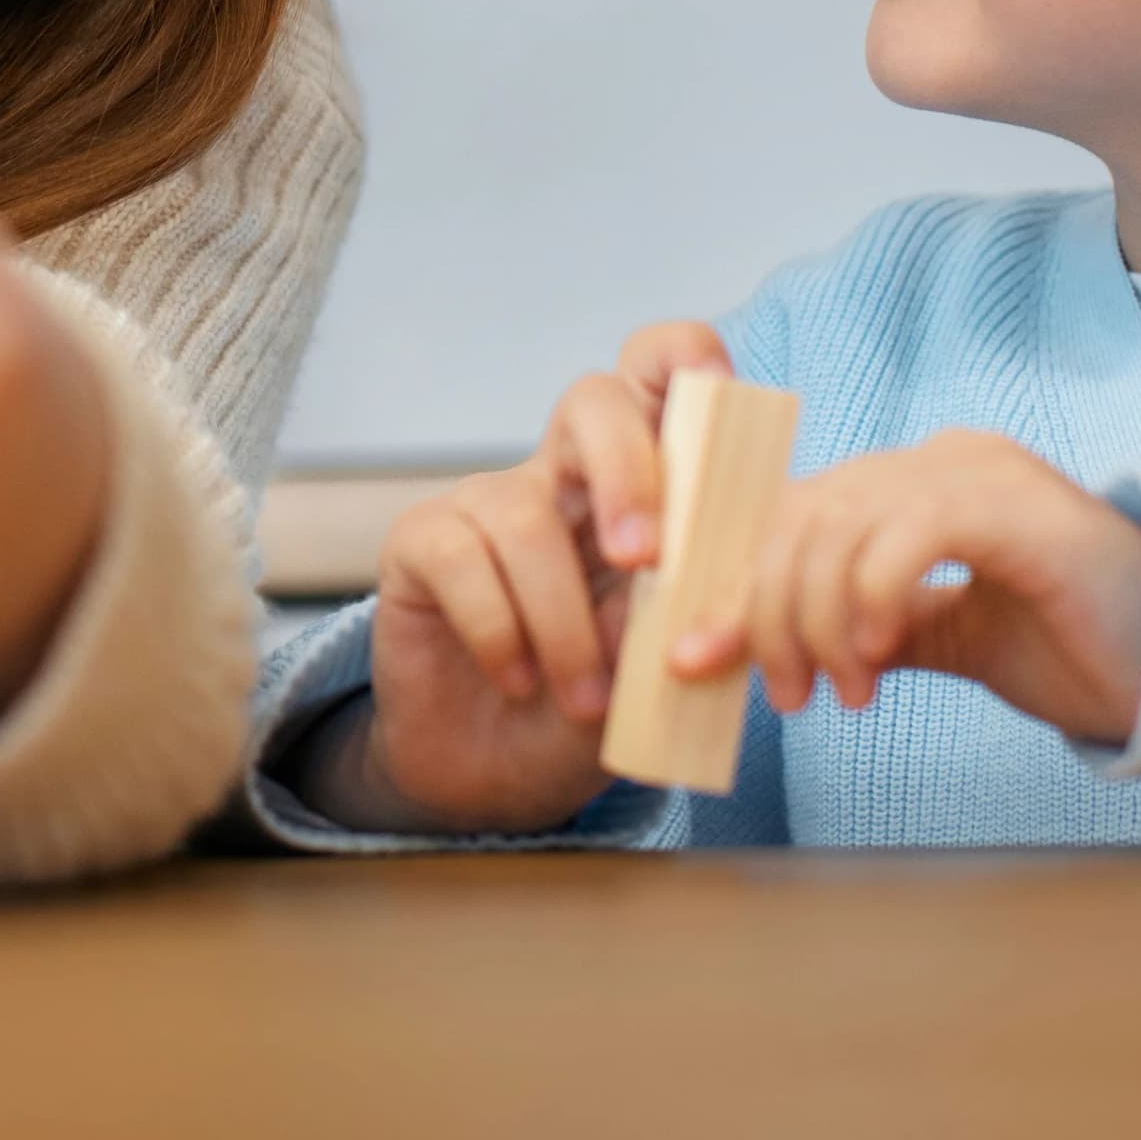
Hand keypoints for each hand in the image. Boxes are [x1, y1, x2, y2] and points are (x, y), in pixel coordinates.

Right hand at [343, 320, 733, 834]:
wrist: (495, 778)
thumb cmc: (591, 706)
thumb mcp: (660, 670)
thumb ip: (688, 618)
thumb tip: (708, 585)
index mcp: (637, 483)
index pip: (657, 377)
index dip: (687, 361)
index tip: (719, 392)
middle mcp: (559, 474)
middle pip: (591, 402)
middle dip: (627, 471)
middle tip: (643, 561)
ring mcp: (486, 502)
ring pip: (526, 517)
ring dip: (563, 621)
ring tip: (585, 697)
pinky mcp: (421, 543)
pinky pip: (460, 560)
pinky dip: (500, 630)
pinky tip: (517, 680)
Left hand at [668, 429, 1140, 745]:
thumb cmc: (1078, 652)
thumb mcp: (948, 641)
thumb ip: (870, 629)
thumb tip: (773, 649)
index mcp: (919, 484)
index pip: (794, 514)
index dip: (739, 583)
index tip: (703, 656)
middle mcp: (942, 461)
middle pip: (802, 515)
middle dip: (767, 608)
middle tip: (781, 693)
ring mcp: (981, 473)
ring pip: (841, 523)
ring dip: (819, 616)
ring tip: (840, 691)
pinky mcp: (1015, 505)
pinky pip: (910, 531)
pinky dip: (875, 594)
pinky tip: (880, 657)